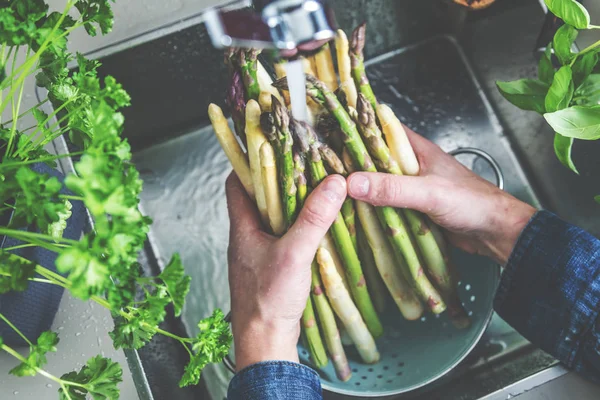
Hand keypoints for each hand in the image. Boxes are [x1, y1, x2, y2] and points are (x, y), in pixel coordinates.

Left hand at [226, 173, 346, 370]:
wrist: (264, 343)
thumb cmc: (269, 300)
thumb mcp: (294, 254)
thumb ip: (314, 219)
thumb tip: (335, 183)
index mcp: (242, 228)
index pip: (236, 184)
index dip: (249, 163)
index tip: (272, 148)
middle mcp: (247, 237)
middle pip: (259, 199)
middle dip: (280, 182)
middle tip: (306, 167)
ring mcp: (259, 254)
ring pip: (274, 220)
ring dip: (293, 207)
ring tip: (318, 192)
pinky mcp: (272, 269)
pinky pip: (285, 239)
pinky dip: (300, 229)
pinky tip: (320, 228)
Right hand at [346, 127, 535, 264]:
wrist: (496, 232)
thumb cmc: (471, 203)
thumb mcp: (428, 192)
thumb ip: (392, 188)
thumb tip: (352, 183)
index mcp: (417, 150)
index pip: (381, 130)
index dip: (357, 129)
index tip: (329, 134)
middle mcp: (412, 166)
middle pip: (375, 160)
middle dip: (352, 165)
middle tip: (324, 171)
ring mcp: (412, 188)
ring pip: (379, 185)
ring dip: (362, 191)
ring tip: (332, 195)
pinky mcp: (413, 209)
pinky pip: (387, 206)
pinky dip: (373, 210)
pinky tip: (356, 217)